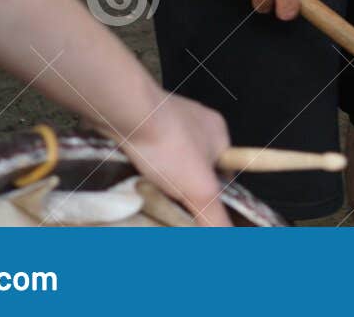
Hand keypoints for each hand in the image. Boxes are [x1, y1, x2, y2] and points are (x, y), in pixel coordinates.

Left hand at [108, 92, 232, 227]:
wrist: (126, 113)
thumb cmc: (169, 142)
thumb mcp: (199, 188)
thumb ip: (215, 216)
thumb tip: (227, 239)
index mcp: (218, 134)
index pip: (223, 174)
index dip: (213, 197)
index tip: (200, 216)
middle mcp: (195, 125)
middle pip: (194, 170)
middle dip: (184, 192)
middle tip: (173, 212)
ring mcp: (165, 123)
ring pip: (168, 164)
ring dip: (161, 184)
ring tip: (150, 200)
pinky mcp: (140, 127)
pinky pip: (146, 156)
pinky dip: (142, 172)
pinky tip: (134, 185)